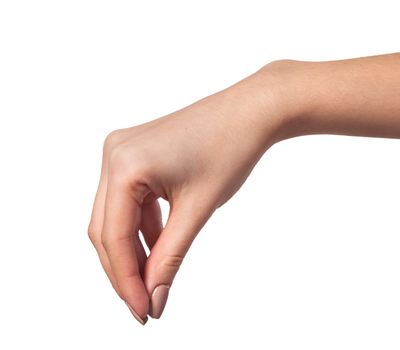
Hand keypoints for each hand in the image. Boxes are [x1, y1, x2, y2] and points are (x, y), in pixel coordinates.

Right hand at [88, 65, 288, 323]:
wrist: (253, 110)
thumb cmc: (232, 148)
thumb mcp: (198, 209)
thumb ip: (171, 258)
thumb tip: (155, 299)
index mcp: (124, 164)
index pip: (113, 236)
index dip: (125, 281)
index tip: (142, 312)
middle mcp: (113, 154)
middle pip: (106, 229)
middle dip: (125, 271)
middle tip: (144, 306)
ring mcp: (121, 151)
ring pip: (115, 216)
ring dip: (133, 251)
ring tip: (153, 284)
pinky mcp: (135, 153)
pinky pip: (130, 200)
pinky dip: (143, 228)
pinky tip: (158, 251)